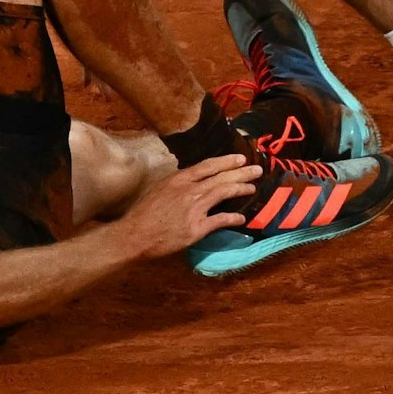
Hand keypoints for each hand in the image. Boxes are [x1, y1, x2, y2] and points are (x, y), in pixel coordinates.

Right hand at [117, 154, 262, 259]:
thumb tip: (191, 180)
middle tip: (257, 169)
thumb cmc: (143, 213)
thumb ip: (176, 184)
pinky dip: (233, 218)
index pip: (207, 166)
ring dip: (241, 189)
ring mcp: (194, 209)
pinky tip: (241, 218)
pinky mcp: (197, 228)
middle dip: (241, 172)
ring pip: (223, 193)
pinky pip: (220, 220)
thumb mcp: (158, 189)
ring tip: (252, 187)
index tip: (240, 158)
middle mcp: (188, 191)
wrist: (135, 235)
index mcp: (177, 180)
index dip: (226, 161)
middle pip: (220, 178)